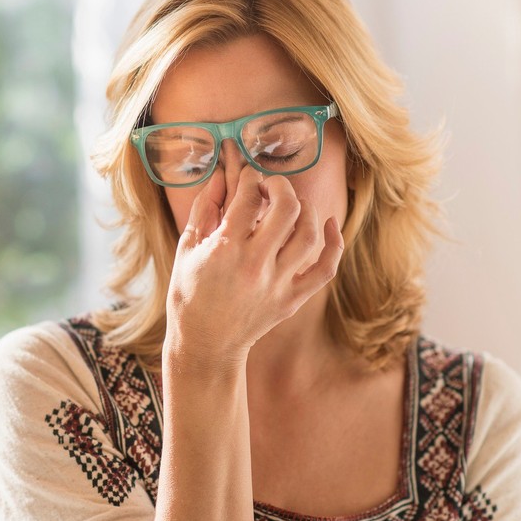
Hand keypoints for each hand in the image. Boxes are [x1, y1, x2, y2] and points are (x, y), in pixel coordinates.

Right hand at [164, 164, 343, 374]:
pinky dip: (334, 243)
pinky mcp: (292, 299)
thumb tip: (221, 176)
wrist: (206, 344)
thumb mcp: (187, 249)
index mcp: (224, 250)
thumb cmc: (190, 295)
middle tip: (269, 186)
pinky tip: (328, 223)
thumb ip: (205, 209)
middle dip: (280, 186)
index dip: (250, 177)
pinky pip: (326, 268)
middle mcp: (255, 265)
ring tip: (290, 205)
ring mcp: (278, 284)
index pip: (249, 197)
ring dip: (304, 209)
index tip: (247, 176)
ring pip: (309, 233)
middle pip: (286, 208)